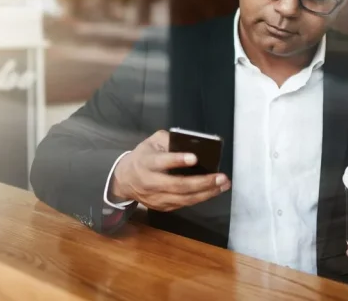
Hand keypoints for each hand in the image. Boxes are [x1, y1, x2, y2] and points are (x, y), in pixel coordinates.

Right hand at [110, 130, 230, 211]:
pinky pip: (184, 204)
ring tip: (223, 185)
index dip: (177, 160)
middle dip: (202, 182)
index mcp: (146, 162)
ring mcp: (157, 198)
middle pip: (177, 185)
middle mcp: (151, 182)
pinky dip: (200, 198)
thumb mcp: (150, 142)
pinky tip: (212, 191)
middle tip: (220, 177)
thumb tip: (189, 143)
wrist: (124, 181)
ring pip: (184, 199)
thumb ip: (168, 140)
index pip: (162, 162)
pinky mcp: (162, 207)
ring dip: (206, 193)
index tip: (195, 158)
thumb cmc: (142, 157)